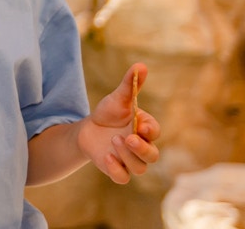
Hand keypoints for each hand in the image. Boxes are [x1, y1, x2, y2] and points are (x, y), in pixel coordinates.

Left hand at [79, 64, 161, 183]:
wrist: (88, 129)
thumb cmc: (108, 113)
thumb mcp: (117, 98)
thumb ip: (130, 85)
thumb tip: (140, 65)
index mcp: (145, 129)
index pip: (156, 133)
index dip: (151, 130)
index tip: (141, 125)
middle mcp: (142, 147)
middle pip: (153, 156)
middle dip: (142, 149)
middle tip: (128, 138)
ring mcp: (130, 160)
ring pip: (140, 168)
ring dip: (128, 156)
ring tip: (113, 140)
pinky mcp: (116, 170)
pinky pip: (123, 178)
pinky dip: (116, 170)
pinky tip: (106, 157)